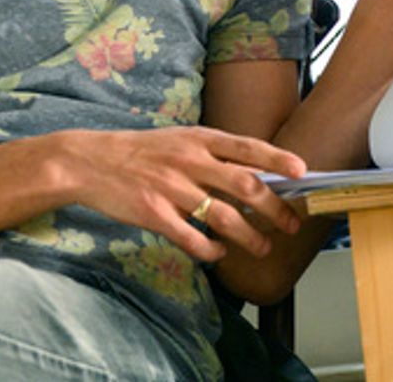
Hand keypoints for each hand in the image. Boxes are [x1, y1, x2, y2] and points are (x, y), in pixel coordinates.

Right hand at [59, 126, 305, 261]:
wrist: (90, 162)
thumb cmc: (139, 152)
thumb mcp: (178, 141)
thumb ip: (213, 155)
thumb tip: (256, 173)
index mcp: (197, 139)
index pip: (247, 147)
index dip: (278, 158)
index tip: (303, 171)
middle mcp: (189, 161)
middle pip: (246, 186)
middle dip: (276, 209)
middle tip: (291, 224)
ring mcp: (172, 188)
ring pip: (226, 218)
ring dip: (251, 237)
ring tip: (263, 247)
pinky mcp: (155, 214)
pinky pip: (194, 239)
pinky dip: (212, 250)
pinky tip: (219, 252)